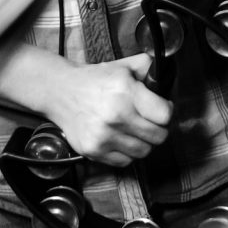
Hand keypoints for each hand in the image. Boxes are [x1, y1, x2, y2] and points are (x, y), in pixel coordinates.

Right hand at [41, 53, 173, 165]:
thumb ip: (148, 67)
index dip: (166, 111)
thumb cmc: (94, 80)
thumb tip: (166, 77)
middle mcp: (115, 116)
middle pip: (158, 136)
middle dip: (158, 128)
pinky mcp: (94, 151)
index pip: (164, 116)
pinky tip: (120, 138)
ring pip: (143, 152)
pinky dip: (127, 153)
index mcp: (125, 91)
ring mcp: (104, 136)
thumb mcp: (123, 66)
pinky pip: (125, 161)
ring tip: (134, 129)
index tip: (162, 109)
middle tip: (150, 121)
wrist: (60, 92)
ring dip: (143, 142)